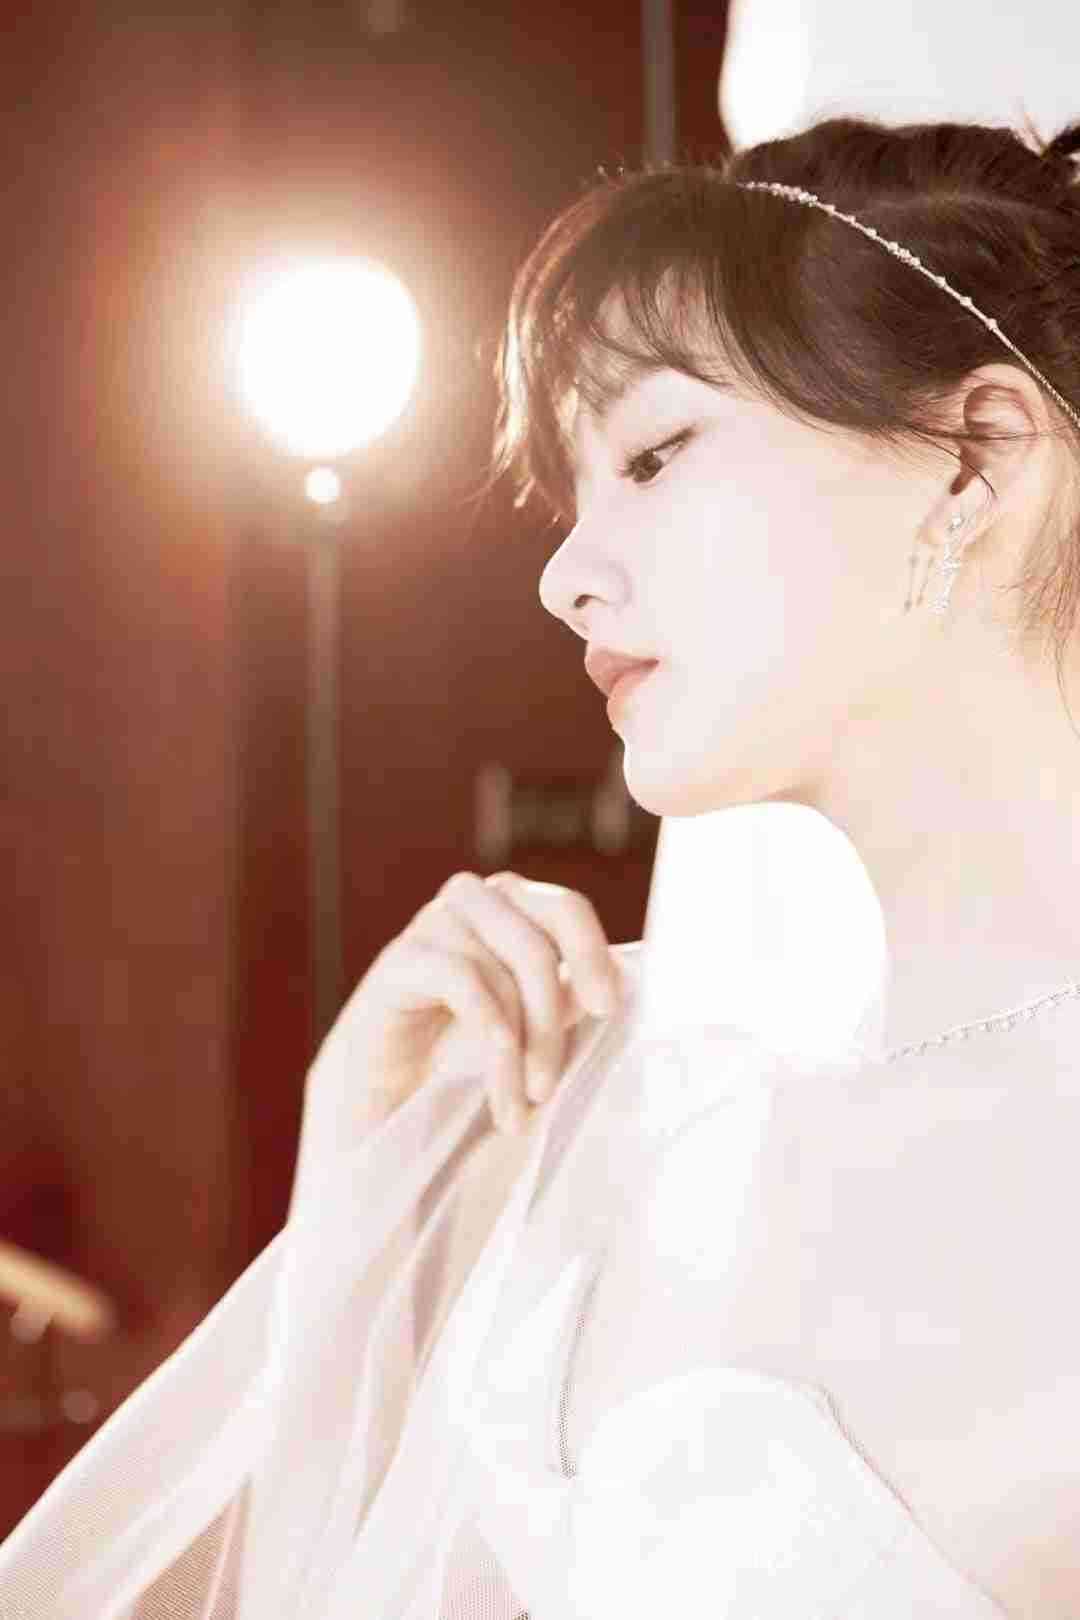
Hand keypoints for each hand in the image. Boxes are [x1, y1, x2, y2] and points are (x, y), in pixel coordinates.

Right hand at [329, 871, 621, 1135]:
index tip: (607, 1008)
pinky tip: (498, 1082)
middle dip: (551, 1018)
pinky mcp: (397, 962)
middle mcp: (471, 905)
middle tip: (549, 1085)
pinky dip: (489, 1033)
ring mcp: (430, 927)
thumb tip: (606, 987)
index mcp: (511, 911)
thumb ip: (565, 1004)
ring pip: (498, 968)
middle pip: (535, 940)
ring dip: (518, 1046)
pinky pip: (460, 978)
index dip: (591, 953)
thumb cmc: (462, 1069)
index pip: (564, 908)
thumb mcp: (529, 1036)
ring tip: (518, 1108)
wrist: (379, 1111)